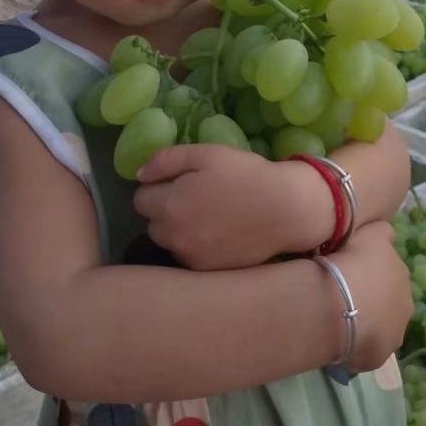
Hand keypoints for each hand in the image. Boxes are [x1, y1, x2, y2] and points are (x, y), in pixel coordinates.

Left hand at [134, 146, 336, 270]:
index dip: (158, 187)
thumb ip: (166, 160)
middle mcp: (173, 237)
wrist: (285, 210)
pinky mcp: (206, 271)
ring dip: (177, 230)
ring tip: (206, 216)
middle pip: (152, 223)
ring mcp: (189, 258)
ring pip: (168, 242)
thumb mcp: (206, 154)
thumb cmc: (245, 175)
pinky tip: (217, 233)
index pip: (140, 199)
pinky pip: (187, 256)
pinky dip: (194, 246)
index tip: (179, 182)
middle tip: (194, 198)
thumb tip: (139, 175)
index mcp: (169, 205)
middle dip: (165, 210)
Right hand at [326, 221, 412, 373]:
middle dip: (372, 299)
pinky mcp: (378, 358)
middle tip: (344, 295)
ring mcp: (394, 334)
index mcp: (402, 274)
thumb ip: (383, 231)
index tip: (351, 270)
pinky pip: (365, 348)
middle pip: (387, 301)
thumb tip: (390, 236)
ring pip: (379, 326)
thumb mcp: (369, 232)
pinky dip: (355, 344)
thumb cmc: (352, 262)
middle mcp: (405, 305)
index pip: (388, 272)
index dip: (369, 271)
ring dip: (365, 323)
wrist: (337, 303)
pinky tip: (337, 337)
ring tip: (339, 318)